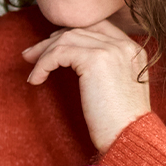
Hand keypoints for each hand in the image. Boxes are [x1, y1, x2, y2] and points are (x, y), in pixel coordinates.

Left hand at [21, 19, 152, 151]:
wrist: (130, 137)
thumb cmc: (122, 124)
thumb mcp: (119, 88)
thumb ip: (107, 69)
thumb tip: (75, 61)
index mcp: (133, 50)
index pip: (97, 27)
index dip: (71, 34)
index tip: (51, 48)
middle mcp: (124, 45)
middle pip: (79, 30)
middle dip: (51, 41)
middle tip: (31, 56)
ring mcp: (111, 49)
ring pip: (66, 39)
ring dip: (43, 54)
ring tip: (32, 72)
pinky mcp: (95, 59)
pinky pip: (58, 53)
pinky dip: (43, 65)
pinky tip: (35, 80)